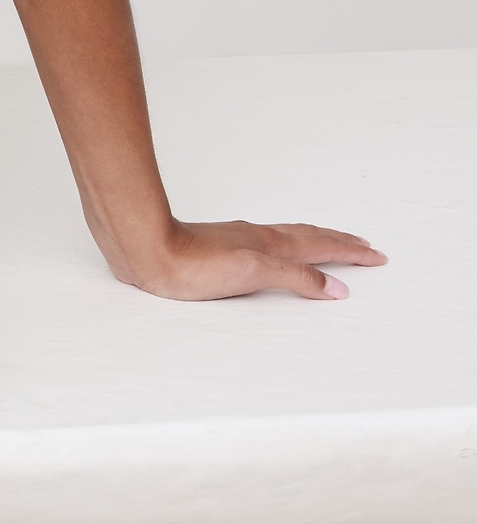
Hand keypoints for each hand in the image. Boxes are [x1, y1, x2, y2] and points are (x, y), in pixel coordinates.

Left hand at [123, 219, 386, 301]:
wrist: (148, 250)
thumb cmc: (195, 266)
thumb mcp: (254, 273)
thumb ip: (296, 278)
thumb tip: (337, 287)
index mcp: (272, 245)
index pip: (321, 247)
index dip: (350, 252)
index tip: (376, 255)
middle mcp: (259, 238)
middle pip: (309, 236)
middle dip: (339, 242)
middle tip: (364, 245)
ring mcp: (241, 240)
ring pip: (289, 237)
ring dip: (315, 240)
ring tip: (330, 242)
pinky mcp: (223, 248)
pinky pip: (269, 243)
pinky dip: (288, 246)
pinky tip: (276, 249)